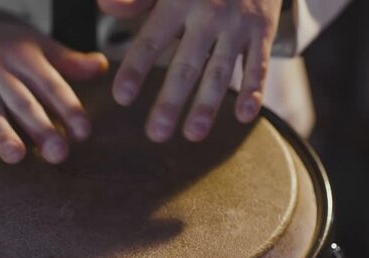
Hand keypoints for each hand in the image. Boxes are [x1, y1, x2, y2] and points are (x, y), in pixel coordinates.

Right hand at [0, 8, 107, 163]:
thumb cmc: (3, 42)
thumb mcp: (36, 44)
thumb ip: (68, 61)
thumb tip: (103, 67)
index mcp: (25, 58)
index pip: (50, 85)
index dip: (67, 108)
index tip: (83, 132)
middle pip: (23, 102)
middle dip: (41, 128)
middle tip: (58, 153)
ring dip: (2, 134)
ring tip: (16, 156)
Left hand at [99, 0, 281, 141]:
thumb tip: (106, 8)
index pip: (151, 40)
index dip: (135, 69)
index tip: (121, 97)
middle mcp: (208, 14)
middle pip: (186, 65)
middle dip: (170, 102)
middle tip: (156, 133)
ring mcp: (237, 24)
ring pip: (220, 71)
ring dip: (207, 105)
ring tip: (193, 134)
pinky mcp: (262, 31)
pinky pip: (259, 64)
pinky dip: (254, 90)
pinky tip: (244, 116)